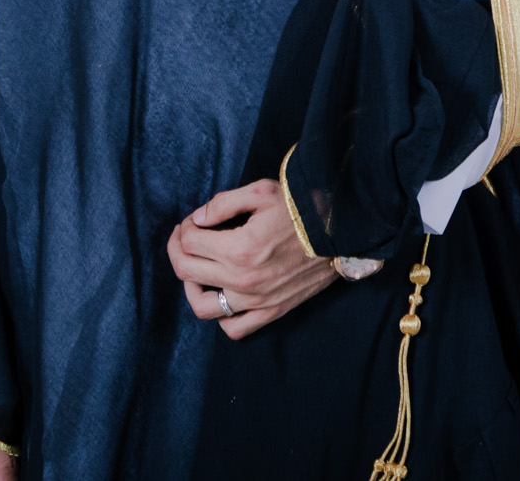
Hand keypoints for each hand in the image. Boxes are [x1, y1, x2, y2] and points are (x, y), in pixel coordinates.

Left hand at [166, 178, 339, 339]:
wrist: (341, 230)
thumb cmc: (302, 207)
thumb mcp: (262, 191)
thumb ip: (223, 203)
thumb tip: (198, 219)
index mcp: (239, 248)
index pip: (189, 242)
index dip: (185, 227)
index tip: (194, 220)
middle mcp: (243, 279)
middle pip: (186, 271)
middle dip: (177, 250)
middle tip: (185, 237)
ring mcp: (256, 300)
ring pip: (202, 306)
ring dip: (190, 286)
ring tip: (196, 270)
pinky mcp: (271, 311)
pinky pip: (234, 328)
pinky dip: (221, 317)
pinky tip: (223, 295)